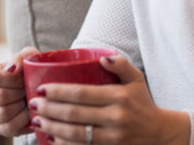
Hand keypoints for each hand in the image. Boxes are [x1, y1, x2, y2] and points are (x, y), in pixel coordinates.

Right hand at [0, 46, 39, 136]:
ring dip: (21, 107)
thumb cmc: (31, 71)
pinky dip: (22, 121)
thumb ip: (20, 57)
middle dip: (19, 93)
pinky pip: (8, 128)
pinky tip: (29, 113)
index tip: (23, 78)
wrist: (39, 89)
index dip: (12, 79)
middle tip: (28, 90)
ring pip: (2, 113)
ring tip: (28, 101)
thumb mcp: (29, 57)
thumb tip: (12, 69)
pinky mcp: (0, 127)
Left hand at [28, 55, 189, 144]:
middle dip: (49, 109)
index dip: (58, 91)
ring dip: (52, 127)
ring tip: (36, 120)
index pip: (82, 93)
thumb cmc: (143, 103)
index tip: (41, 88)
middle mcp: (115, 117)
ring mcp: (112, 137)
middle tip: (33, 103)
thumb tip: (102, 58)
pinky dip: (63, 144)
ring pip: (75, 133)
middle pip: (74, 114)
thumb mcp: (136, 79)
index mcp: (119, 96)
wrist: (160, 134)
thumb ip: (121, 65)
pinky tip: (50, 138)